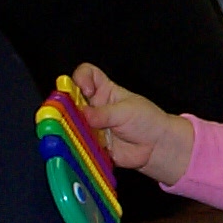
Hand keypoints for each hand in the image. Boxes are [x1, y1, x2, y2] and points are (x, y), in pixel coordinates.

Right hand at [71, 62, 193, 186]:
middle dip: (66, 105)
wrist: (156, 146)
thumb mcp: (126, 112)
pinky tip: (80, 147)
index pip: (86, 75)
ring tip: (76, 133)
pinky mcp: (91, 143)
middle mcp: (94, 107)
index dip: (81, 78)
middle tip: (69, 114)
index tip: (86, 90)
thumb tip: (83, 114)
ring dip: (70, 127)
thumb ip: (104, 114)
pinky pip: (78, 143)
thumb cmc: (146, 121)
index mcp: (104, 91)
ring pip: (71, 123)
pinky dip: (76, 145)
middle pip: (71, 100)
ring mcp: (91, 125)